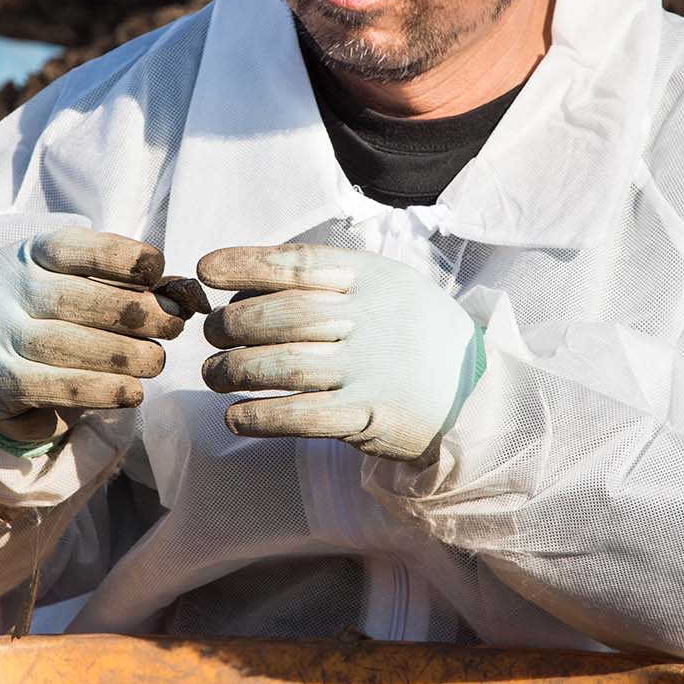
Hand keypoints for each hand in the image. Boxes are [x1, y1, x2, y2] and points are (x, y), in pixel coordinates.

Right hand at [0, 228, 183, 446]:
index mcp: (29, 255)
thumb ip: (132, 288)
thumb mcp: (87, 290)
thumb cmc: (59, 319)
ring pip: (62, 344)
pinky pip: (51, 387)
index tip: (157, 268)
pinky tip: (132, 393)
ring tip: (156, 361)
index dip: (117, 256)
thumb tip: (188, 297)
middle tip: (173, 326)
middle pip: (70, 298)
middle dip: (132, 312)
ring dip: (121, 355)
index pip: (70, 247)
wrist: (0, 368)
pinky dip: (99, 391)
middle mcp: (5, 290)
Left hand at [197, 243, 481, 462]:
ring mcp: (371, 369)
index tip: (205, 269)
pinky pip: (301, 416)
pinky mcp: (370, 417)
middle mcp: (371, 319)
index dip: (245, 264)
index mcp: (373, 278)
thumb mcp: (389, 289)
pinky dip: (261, 417)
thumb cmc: (417, 337)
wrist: (479, 396)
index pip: (298, 264)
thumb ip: (332, 279)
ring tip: (214, 377)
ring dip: (234, 372)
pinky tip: (235, 419)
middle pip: (280, 315)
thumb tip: (250, 280)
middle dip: (231, 325)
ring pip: (282, 366)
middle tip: (211, 337)